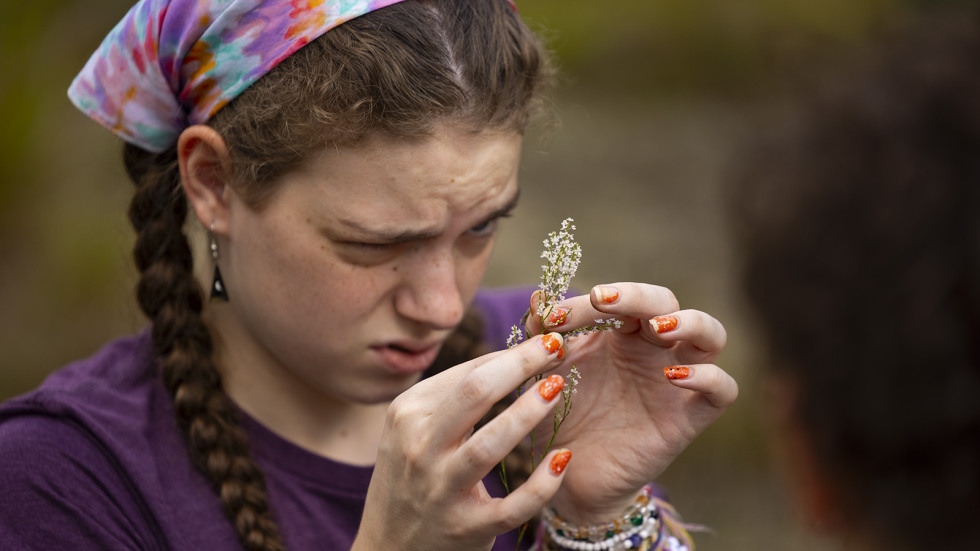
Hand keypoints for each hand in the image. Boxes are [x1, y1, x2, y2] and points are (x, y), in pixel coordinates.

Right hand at [353, 333, 573, 550]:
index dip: (510, 354)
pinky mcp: (466, 527)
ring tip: (558, 388)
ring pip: (490, 445)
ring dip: (528, 413)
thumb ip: (453, 396)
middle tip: (555, 347)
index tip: (544, 341)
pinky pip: (513, 505)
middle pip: (475, 394)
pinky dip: (542, 483)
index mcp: (407, 414)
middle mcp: (420, 448)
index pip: (466, 373)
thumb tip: (511, 356)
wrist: (388, 547)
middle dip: (520, 365)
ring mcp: (441, 490)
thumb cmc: (412, 476)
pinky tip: (563, 458)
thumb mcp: (413, 429)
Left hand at [526, 282, 736, 523]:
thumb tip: (539, 298)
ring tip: (659, 327)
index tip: (552, 319)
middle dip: (636, 295)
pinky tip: (675, 379)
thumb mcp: (543, 376)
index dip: (585, 302)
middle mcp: (653, 350)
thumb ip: (541, 339)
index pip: (616, 299)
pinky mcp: (691, 417)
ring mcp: (677, 380)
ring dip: (690, 322)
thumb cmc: (560, 418)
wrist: (569, 477)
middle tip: (603, 299)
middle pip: (665, 302)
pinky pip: (723, 389)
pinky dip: (709, 377)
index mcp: (619, 333)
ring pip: (710, 335)